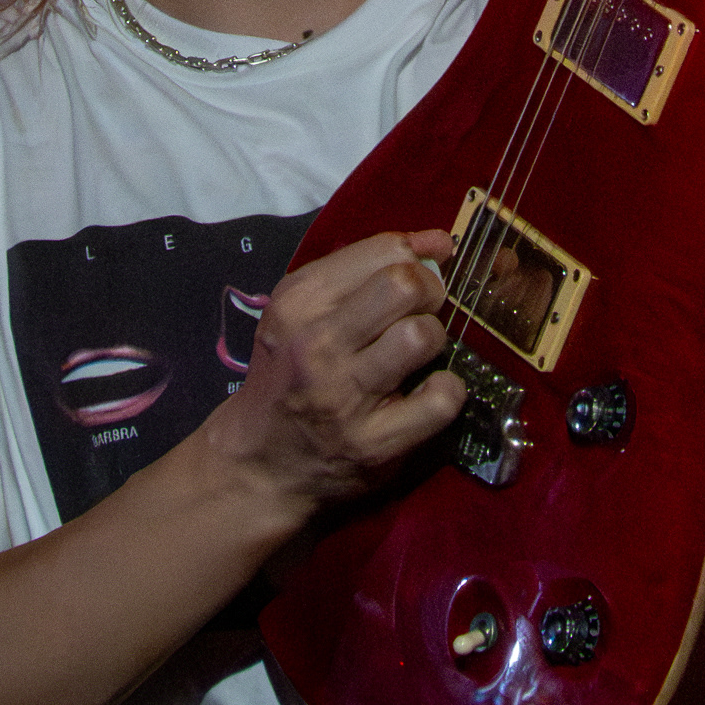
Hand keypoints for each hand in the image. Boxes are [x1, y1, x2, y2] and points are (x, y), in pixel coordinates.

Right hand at [205, 229, 466, 529]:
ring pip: (421, 336)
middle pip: (405, 285)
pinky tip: (427, 394)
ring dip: (433, 341)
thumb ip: (368, 266)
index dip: (416, 259)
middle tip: (422, 313)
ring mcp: (344, 395)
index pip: (385, 250)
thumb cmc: (290, 374)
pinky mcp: (372, 443)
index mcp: (299, 300)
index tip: (418, 278)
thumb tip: (439, 241)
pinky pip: (439, 400)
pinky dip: (447, 392)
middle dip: (430, 293)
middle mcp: (317, 343)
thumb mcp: (307, 309)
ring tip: (417, 355)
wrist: (257, 464)